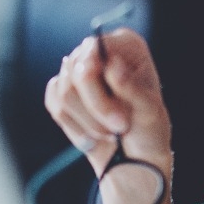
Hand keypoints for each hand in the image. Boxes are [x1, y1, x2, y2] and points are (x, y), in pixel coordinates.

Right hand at [44, 28, 173, 174]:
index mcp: (127, 45)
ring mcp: (79, 71)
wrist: (135, 158)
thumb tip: (112, 64)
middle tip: (119, 127)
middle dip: (97, 107)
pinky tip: (93, 136)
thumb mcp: (148, 110)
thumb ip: (130, 87)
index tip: (111, 104)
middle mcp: (100, 52)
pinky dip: (75, 126)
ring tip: (110, 133)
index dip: (98, 77)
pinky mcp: (63, 91)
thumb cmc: (148, 130)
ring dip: (88, 121)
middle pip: (77, 71)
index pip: (96, 47)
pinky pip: (55, 104)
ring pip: (64, 91)